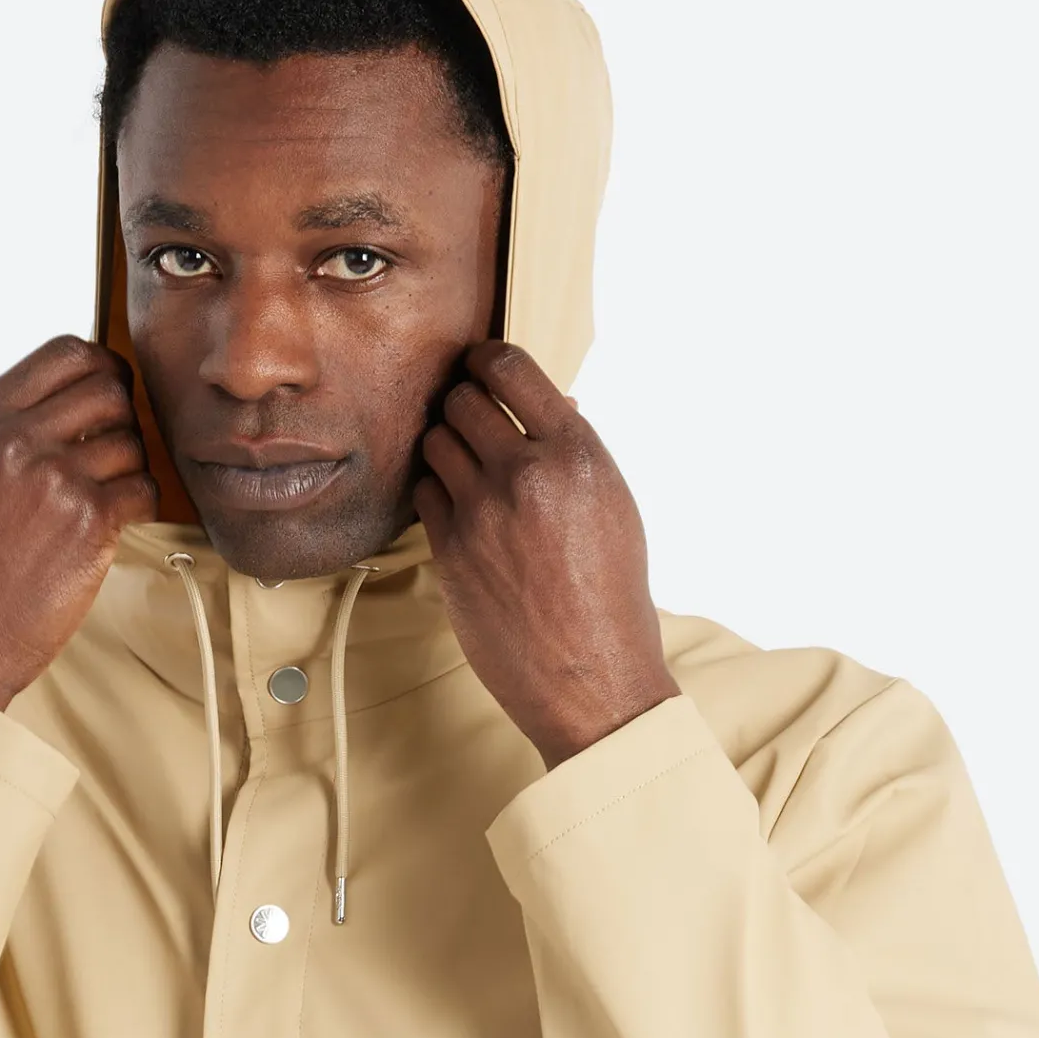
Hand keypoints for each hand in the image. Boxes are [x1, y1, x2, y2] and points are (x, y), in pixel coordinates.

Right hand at [0, 335, 157, 710]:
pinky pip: (146, 489)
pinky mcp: (89, 521)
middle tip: (114, 453)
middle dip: (124, 417)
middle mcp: (15, 438)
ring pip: (132, 442)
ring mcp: (54, 478)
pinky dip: (141, 507)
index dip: (101, 369)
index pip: (65, 352)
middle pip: (109, 387)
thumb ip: (4, 426)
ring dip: (131, 469)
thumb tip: (63, 396)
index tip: (108, 397)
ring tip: (102, 502)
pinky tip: (115, 526)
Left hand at [414, 341, 678, 766]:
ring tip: (466, 470)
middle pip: (462, 400)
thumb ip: (576, 449)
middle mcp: (527, 473)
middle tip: (471, 424)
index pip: (510, 366)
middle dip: (463, 406)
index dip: (485, 360)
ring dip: (445, 447)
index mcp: (577, 452)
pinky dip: (435, 491)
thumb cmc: (610, 594)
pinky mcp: (451, 550)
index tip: (479, 368)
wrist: (591, 677)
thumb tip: (550, 402)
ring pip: (435, 442)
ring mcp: (483, 512)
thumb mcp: (615, 506)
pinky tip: (456, 508)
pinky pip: (423, 492)